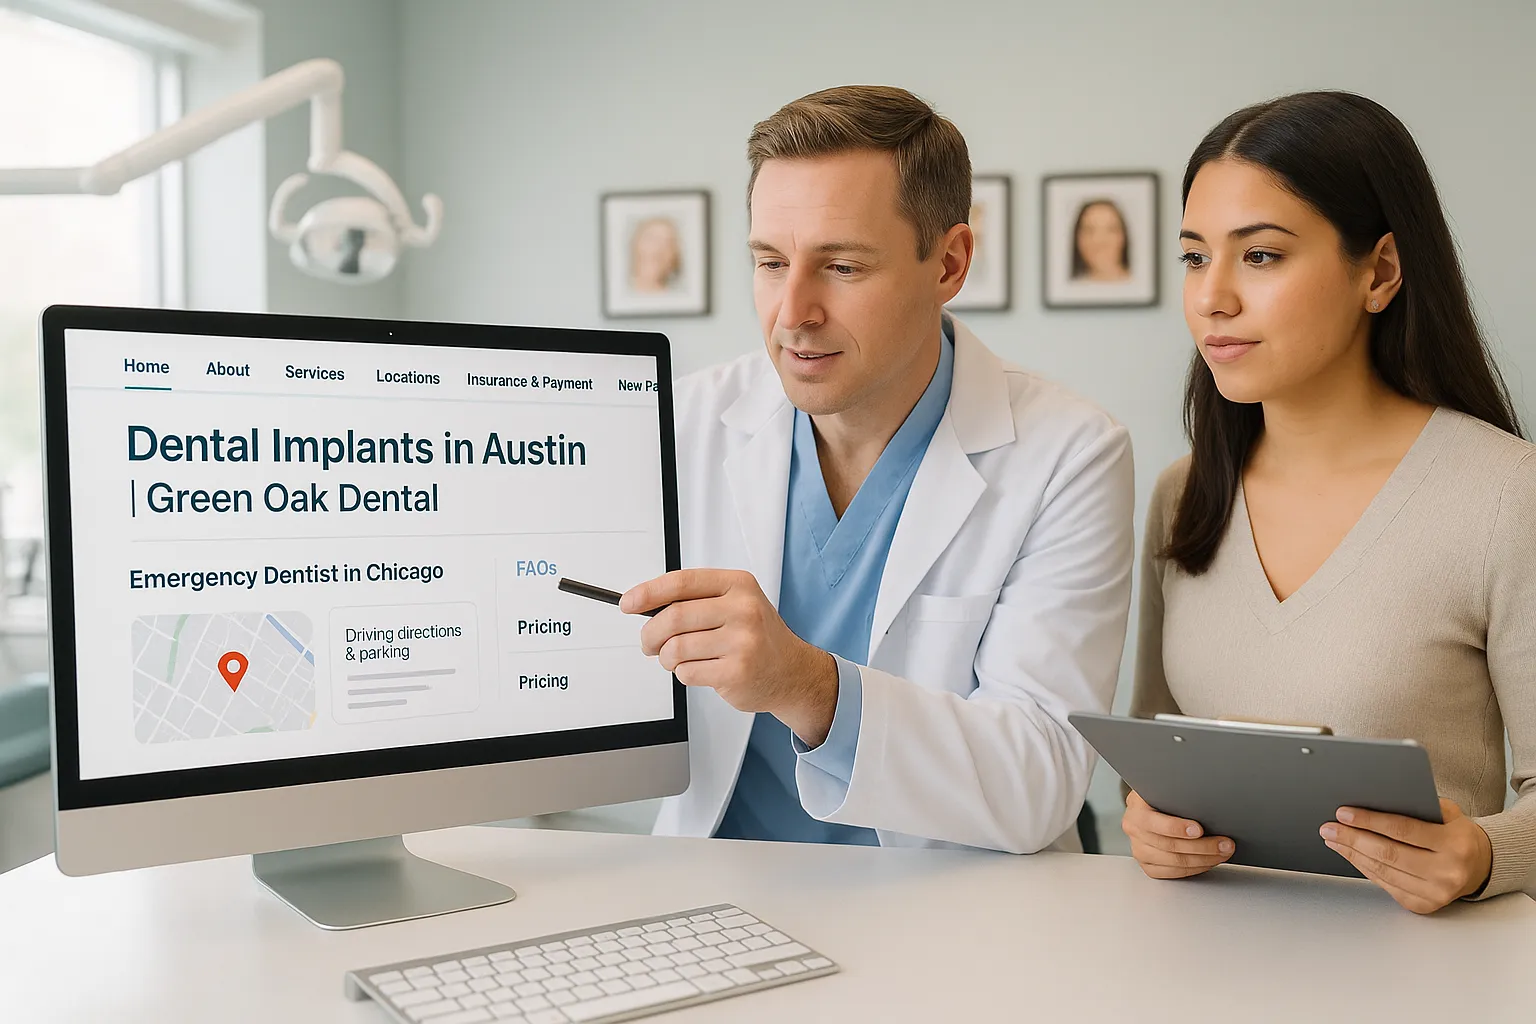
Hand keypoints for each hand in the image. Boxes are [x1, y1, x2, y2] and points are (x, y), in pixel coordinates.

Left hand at [622, 569, 838, 744]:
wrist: (791, 671)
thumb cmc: (756, 636)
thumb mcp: (734, 603)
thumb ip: (695, 600)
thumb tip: (643, 604)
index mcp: (738, 585)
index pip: (682, 582)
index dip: (648, 592)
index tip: (628, 603)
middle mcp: (743, 610)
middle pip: (673, 617)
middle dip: (650, 634)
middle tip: (649, 643)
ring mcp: (742, 642)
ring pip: (676, 648)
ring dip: (667, 658)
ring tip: (677, 659)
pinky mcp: (737, 672)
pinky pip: (688, 672)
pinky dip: (684, 673)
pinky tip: (701, 669)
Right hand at [1122, 790, 1234, 878]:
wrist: (1149, 807)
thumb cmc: (1161, 797)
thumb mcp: (1165, 789)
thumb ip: (1177, 795)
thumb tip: (1206, 799)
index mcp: (1136, 809)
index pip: (1154, 822)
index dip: (1177, 828)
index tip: (1199, 829)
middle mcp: (1134, 830)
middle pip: (1169, 845)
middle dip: (1202, 846)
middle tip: (1224, 844)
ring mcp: (1139, 849)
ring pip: (1173, 861)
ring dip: (1203, 859)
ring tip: (1222, 853)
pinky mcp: (1147, 865)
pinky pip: (1172, 873)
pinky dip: (1194, 869)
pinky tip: (1208, 861)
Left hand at [1320, 798, 1492, 913]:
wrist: (1480, 866)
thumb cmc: (1457, 834)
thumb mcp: (1448, 813)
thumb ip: (1418, 806)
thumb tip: (1373, 799)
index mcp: (1455, 844)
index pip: (1403, 830)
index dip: (1369, 821)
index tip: (1344, 813)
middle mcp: (1447, 872)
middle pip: (1388, 853)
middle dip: (1353, 838)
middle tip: (1329, 827)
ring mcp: (1435, 893)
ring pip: (1383, 871)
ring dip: (1352, 854)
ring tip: (1334, 839)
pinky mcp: (1423, 905)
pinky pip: (1385, 885)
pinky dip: (1363, 868)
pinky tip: (1351, 855)